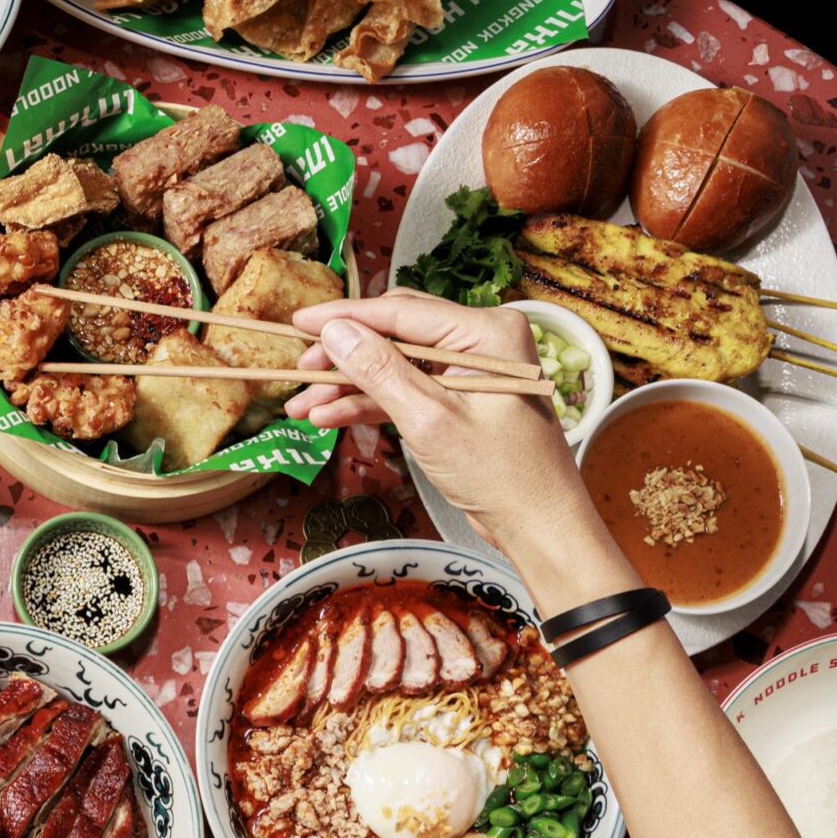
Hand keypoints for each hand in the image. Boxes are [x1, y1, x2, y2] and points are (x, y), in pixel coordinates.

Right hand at [285, 289, 591, 551]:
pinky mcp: (456, 401)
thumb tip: (335, 332)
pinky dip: (367, 404)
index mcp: (486, 331)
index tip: (299, 323)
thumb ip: (380, 371)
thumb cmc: (502, 474)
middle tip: (298, 370)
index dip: (345, 317)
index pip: (401, 311)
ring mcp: (466, 372)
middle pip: (394, 333)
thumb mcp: (430, 420)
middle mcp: (479, 341)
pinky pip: (404, 391)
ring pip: (392, 365)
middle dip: (343, 354)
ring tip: (302, 405)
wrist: (538, 525)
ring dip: (347, 386)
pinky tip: (328, 417)